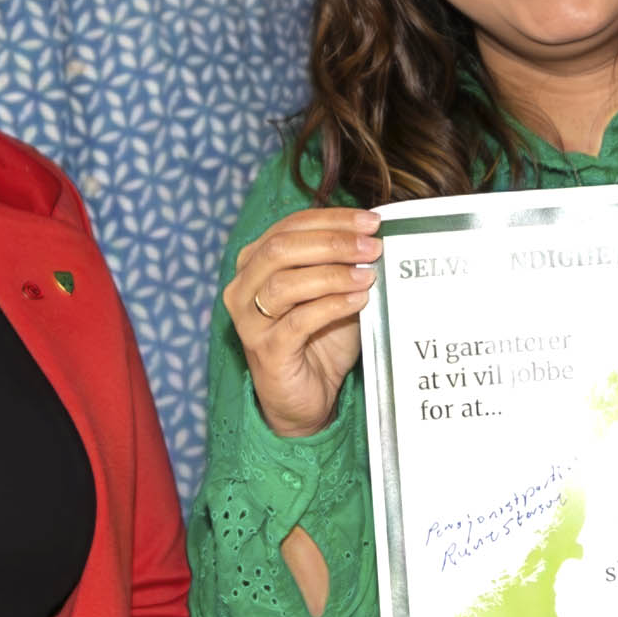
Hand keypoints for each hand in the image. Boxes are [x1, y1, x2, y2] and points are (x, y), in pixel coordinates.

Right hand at [225, 206, 378, 439]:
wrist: (308, 397)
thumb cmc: (320, 340)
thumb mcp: (333, 292)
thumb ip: (343, 264)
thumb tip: (375, 235)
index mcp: (255, 263)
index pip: (289, 227)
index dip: (331, 220)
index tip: (370, 222)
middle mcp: (242, 288)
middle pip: (281, 249)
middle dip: (332, 242)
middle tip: (371, 246)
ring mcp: (250, 322)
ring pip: (285, 284)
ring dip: (333, 274)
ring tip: (368, 275)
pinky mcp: (266, 352)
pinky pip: (297, 321)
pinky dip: (331, 306)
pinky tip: (359, 299)